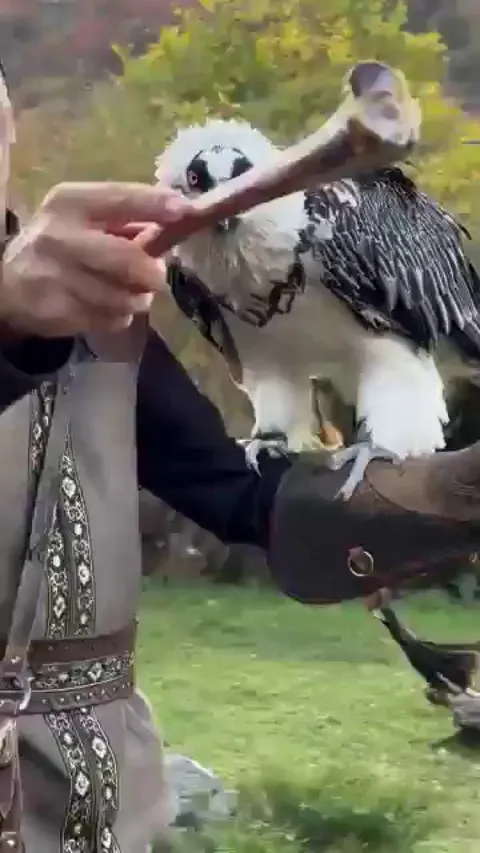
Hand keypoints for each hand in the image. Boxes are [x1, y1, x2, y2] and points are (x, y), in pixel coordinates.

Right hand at [0, 181, 191, 337]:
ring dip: (137, 298)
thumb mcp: (82, 219)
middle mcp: (59, 236)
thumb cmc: (60, 245)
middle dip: (151, 272)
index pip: (120, 198)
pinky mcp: (58, 312)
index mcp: (69, 202)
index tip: (186, 211)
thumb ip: (126, 218)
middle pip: (127, 259)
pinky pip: (111, 319)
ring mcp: (56, 277)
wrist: (7, 284)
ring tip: (130, 294)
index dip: (157, 205)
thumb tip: (179, 218)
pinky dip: (119, 316)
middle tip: (156, 277)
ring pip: (123, 296)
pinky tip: (106, 308)